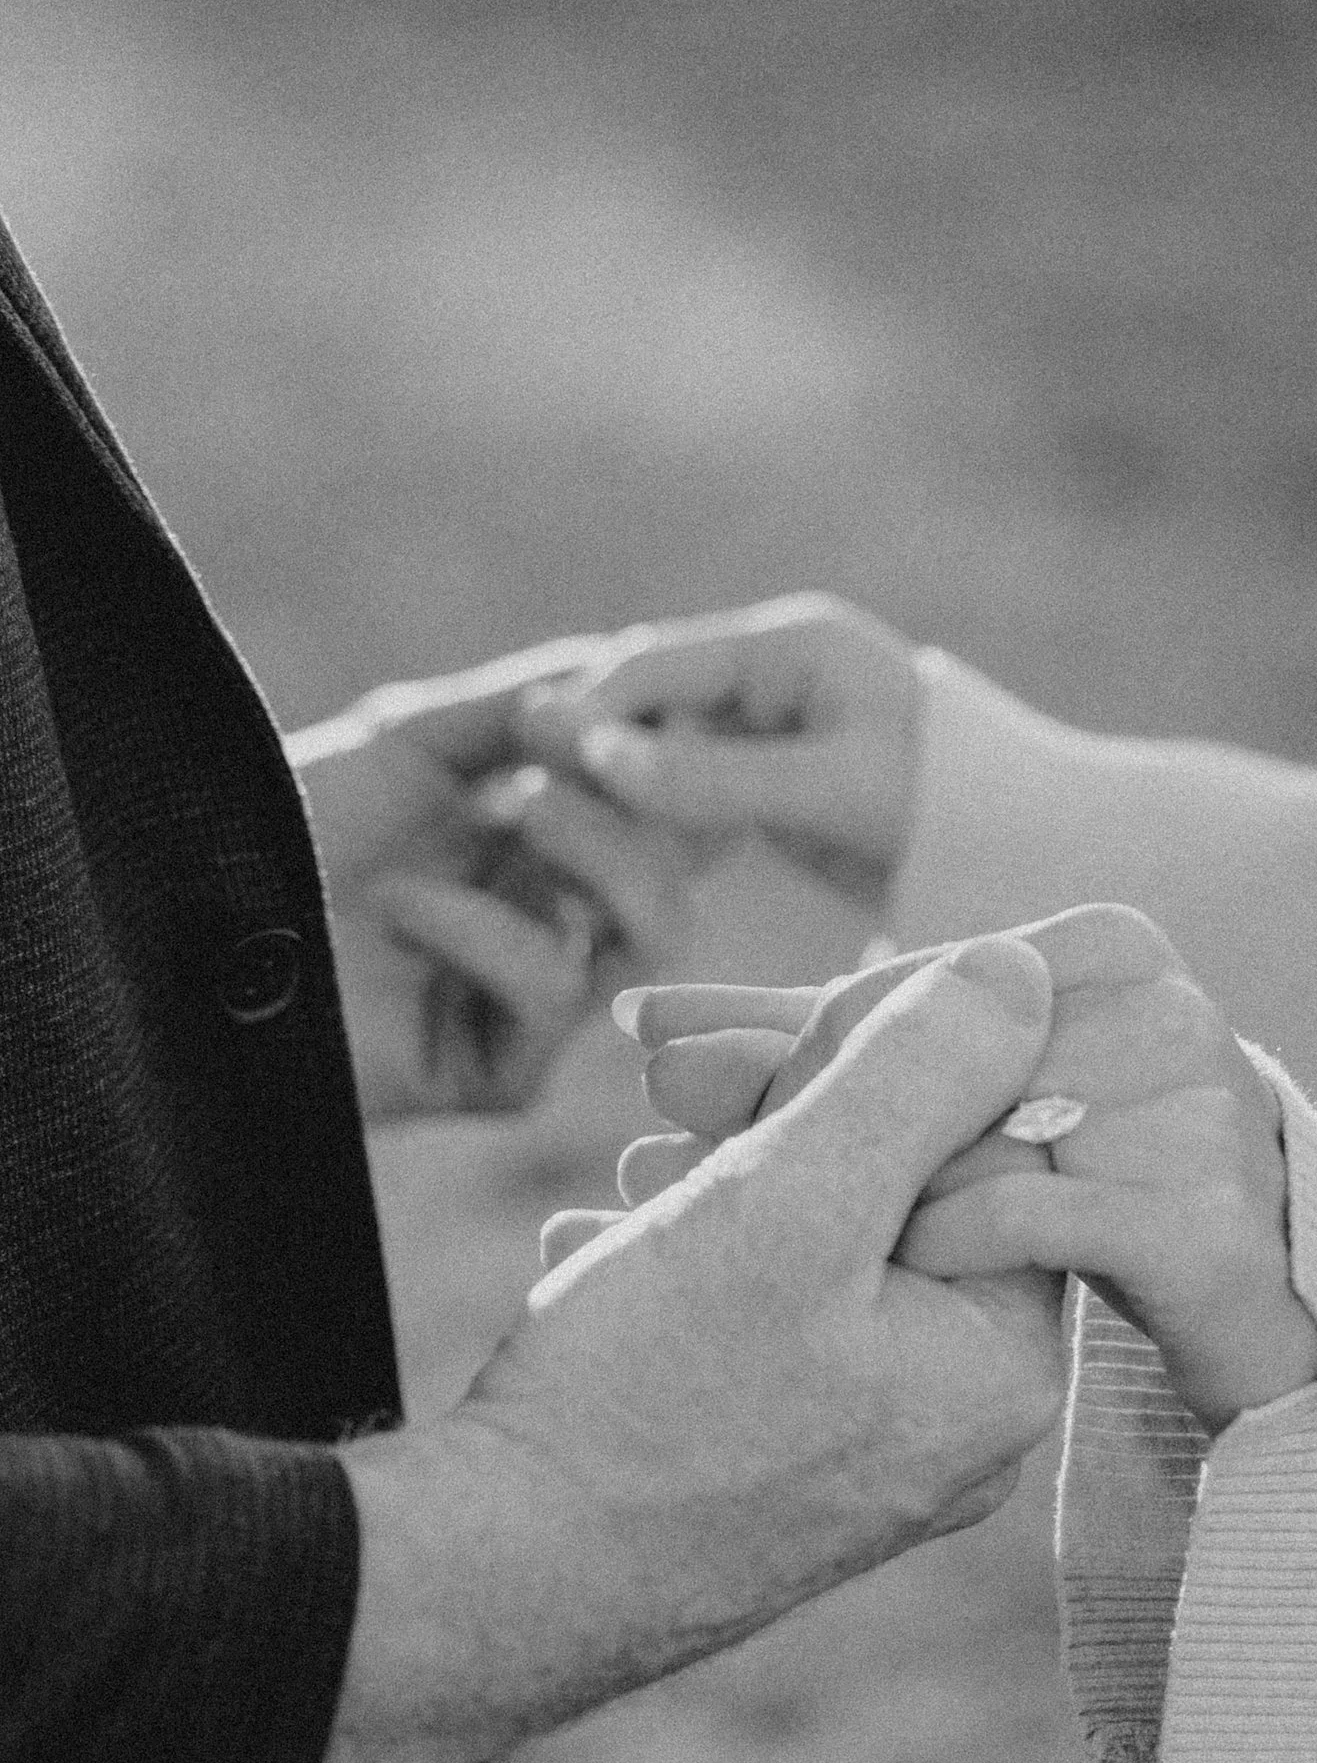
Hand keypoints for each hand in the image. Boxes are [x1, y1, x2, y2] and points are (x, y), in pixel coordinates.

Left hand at [290, 640, 701, 1120]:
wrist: (187, 925)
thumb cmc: (284, 829)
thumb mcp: (412, 740)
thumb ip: (528, 706)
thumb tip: (653, 687)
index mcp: (545, 850)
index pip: (665, 810)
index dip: (679, 757)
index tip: (656, 703)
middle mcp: (558, 927)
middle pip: (684, 871)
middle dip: (650, 798)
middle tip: (587, 743)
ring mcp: (535, 1008)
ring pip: (657, 933)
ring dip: (595, 850)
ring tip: (517, 804)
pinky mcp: (505, 1075)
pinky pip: (555, 988)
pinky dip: (483, 928)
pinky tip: (403, 903)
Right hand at [320, 940, 1070, 1762]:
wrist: (488, 1588)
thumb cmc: (643, 1401)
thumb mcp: (793, 1193)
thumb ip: (918, 1071)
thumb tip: (1022, 975)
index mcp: (1007, 1363)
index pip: (998, 1142)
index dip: (886, 1049)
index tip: (763, 1025)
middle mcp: (963, 1424)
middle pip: (909, 1191)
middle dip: (788, 1104)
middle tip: (661, 1062)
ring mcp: (874, 1457)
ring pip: (826, 1247)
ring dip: (728, 1169)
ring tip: (635, 1157)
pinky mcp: (784, 1470)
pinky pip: (772, 1322)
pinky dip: (695, 1258)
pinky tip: (606, 1242)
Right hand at [514, 589, 921, 899]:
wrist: (1021, 849)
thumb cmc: (944, 809)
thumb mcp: (828, 790)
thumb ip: (716, 777)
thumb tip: (600, 758)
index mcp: (790, 644)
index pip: (660, 662)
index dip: (592, 703)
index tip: (531, 746)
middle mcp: (775, 669)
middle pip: (652, 695)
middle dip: (594, 739)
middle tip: (523, 788)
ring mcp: (774, 719)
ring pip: (666, 742)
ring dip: (619, 780)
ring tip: (553, 820)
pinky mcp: (776, 771)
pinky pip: (694, 781)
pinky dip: (655, 808)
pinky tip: (613, 846)